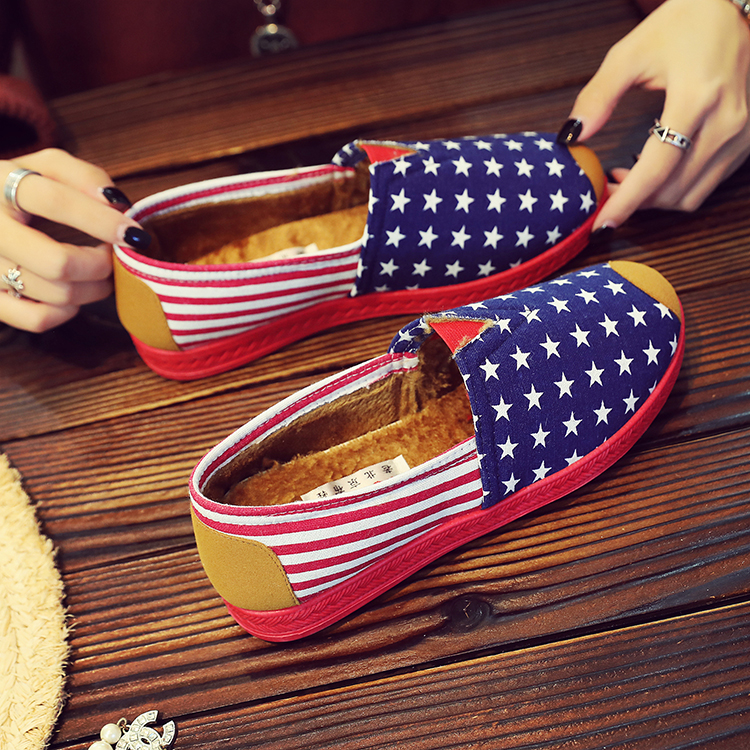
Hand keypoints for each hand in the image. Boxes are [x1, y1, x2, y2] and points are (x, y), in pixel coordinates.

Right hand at [0, 149, 150, 331]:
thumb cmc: (24, 191)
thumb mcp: (47, 168)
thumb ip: (84, 177)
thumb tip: (116, 203)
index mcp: (1, 184)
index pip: (53, 201)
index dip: (101, 220)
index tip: (134, 235)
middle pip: (57, 263)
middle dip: (100, 265)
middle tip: (113, 258)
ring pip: (56, 293)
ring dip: (93, 288)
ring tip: (100, 273)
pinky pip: (39, 319)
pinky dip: (66, 311)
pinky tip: (73, 294)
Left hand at [561, 0, 749, 229]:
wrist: (739, 6)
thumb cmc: (685, 22)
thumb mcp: (631, 52)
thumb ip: (598, 96)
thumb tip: (571, 136)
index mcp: (697, 98)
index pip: (656, 169)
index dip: (626, 201)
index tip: (600, 223)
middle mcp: (727, 122)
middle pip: (672, 190)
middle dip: (634, 200)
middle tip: (604, 187)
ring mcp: (742, 134)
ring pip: (690, 195)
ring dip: (653, 198)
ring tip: (625, 177)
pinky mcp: (747, 141)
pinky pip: (706, 184)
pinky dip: (675, 188)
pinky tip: (653, 170)